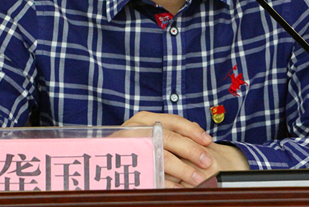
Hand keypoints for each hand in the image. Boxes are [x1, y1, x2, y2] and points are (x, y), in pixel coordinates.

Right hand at [122, 111, 248, 187]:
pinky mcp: (126, 163)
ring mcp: (131, 145)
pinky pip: (151, 173)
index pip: (174, 121)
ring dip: (183, 169)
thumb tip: (200, 135)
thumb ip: (169, 132)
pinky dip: (167, 182)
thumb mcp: (148, 132)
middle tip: (207, 162)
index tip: (208, 141)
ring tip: (198, 178)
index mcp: (146, 119)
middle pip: (170, 138)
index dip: (193, 131)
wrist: (100, 154)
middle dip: (191, 150)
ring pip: (161, 156)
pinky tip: (179, 189)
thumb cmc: (132, 145)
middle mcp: (138, 129)